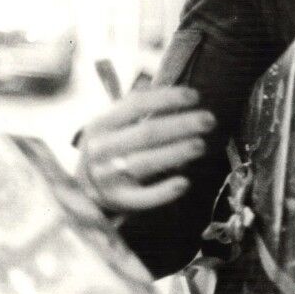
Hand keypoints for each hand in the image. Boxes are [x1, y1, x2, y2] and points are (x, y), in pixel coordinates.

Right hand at [75, 85, 214, 213]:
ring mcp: (108, 176)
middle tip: (209, 120)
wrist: (85, 187)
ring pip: (145, 163)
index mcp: (101, 124)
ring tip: (201, 145)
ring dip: (176, 153)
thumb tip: (178, 92)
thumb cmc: (111, 147)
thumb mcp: (114, 124)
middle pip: (146, 133)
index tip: (195, 96)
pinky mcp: (119, 200)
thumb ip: (139, 107)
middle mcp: (101, 149)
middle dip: (181, 125)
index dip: (167, 98)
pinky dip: (164, 191)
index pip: (135, 105)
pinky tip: (184, 182)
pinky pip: (143, 198)